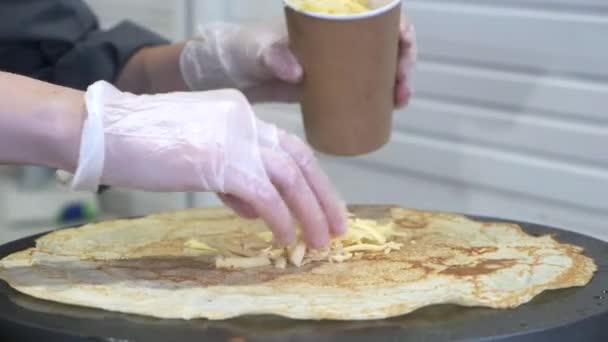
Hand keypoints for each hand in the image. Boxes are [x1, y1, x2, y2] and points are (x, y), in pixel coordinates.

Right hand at [63, 81, 346, 248]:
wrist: (102, 131)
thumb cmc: (141, 144)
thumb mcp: (195, 153)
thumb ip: (231, 175)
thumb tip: (258, 206)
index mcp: (239, 113)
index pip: (286, 146)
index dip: (309, 177)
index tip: (322, 203)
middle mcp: (244, 120)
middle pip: (298, 157)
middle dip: (323, 195)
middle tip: (336, 226)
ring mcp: (233, 138)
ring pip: (288, 176)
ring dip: (308, 212)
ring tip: (318, 241)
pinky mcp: (220, 161)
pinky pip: (263, 194)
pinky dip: (279, 218)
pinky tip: (283, 237)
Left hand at [180, 18, 416, 105]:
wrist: (236, 73)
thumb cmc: (248, 49)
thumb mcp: (261, 50)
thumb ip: (275, 57)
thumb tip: (297, 73)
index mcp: (330, 17)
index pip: (375, 15)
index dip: (399, 28)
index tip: (405, 46)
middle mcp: (340, 38)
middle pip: (385, 44)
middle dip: (404, 63)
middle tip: (402, 89)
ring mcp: (338, 62)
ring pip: (379, 67)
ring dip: (397, 83)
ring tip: (399, 103)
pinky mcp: (332, 85)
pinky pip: (364, 87)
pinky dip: (380, 97)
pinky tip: (390, 109)